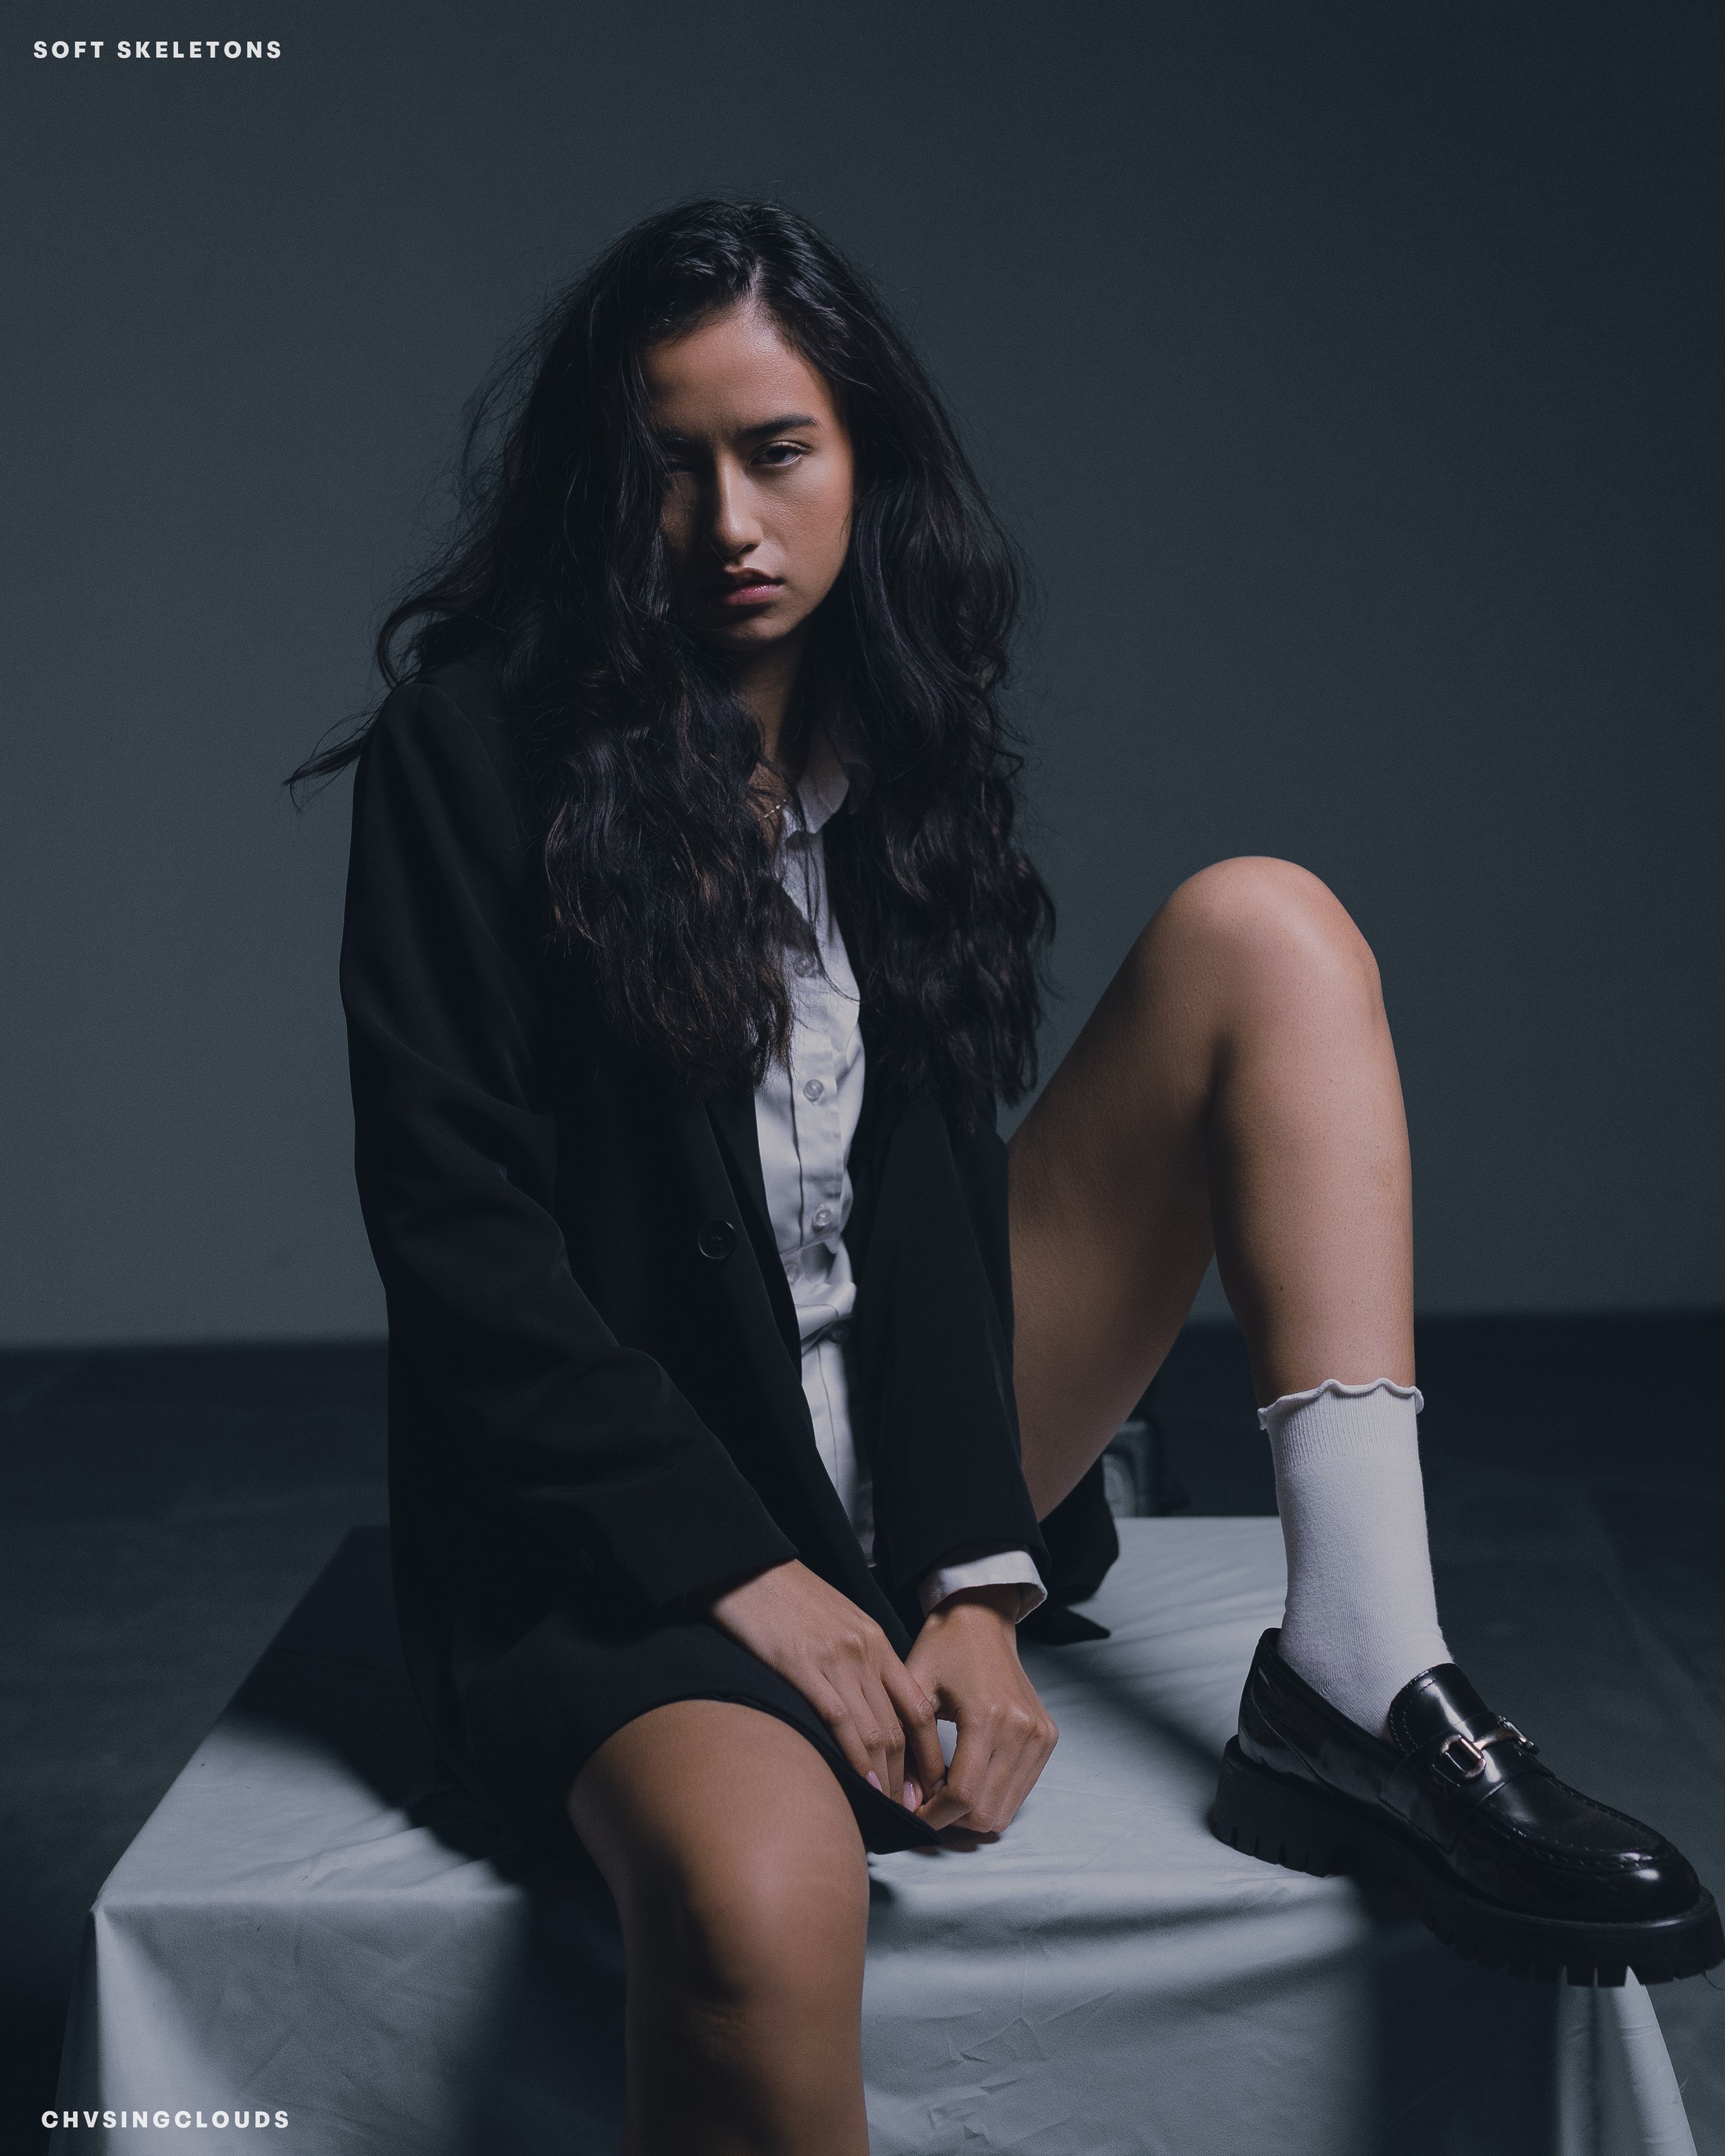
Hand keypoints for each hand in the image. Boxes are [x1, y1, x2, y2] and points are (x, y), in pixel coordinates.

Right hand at [704, 1559, 945, 1807]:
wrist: (747, 1567)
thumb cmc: (787, 1598)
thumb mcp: (836, 1623)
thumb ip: (857, 1660)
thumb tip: (866, 1708)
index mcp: (875, 1642)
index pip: (916, 1706)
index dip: (929, 1751)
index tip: (931, 1784)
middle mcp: (865, 1652)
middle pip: (900, 1726)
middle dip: (911, 1775)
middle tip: (915, 1812)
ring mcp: (836, 1660)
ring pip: (876, 1731)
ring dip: (888, 1778)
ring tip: (892, 1811)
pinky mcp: (803, 1666)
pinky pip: (840, 1721)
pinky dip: (856, 1759)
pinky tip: (864, 1786)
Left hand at [905, 1587, 1057, 1836]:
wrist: (981, 1619)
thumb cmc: (942, 1650)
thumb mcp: (914, 1691)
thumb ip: (912, 1751)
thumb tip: (910, 1803)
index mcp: (987, 1716)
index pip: (962, 1795)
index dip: (933, 1817)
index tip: (910, 1815)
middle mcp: (1022, 1729)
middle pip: (986, 1811)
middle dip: (951, 1819)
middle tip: (925, 1804)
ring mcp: (1039, 1735)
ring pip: (1005, 1809)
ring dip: (972, 1812)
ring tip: (945, 1789)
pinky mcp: (1047, 1737)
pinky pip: (1019, 1791)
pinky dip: (992, 1795)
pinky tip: (969, 1775)